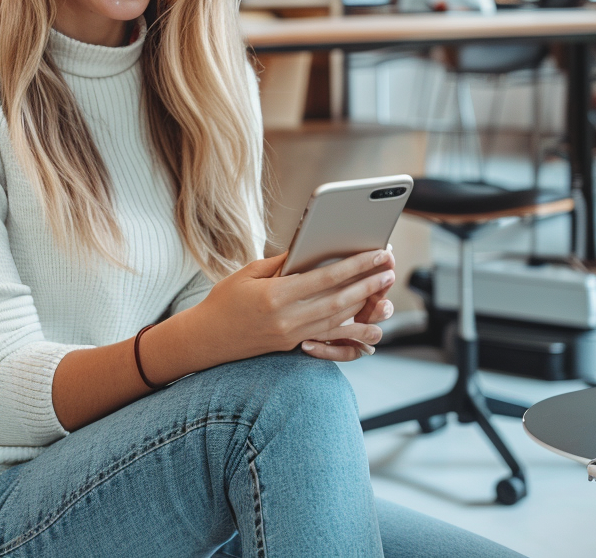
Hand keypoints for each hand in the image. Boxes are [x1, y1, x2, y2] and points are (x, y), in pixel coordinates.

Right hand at [193, 249, 396, 367]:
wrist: (206, 339)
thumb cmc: (224, 300)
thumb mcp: (247, 272)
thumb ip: (282, 262)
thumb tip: (310, 249)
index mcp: (275, 295)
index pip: (325, 278)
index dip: (355, 265)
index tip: (375, 253)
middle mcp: (287, 319)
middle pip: (338, 301)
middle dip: (368, 284)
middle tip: (389, 270)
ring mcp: (292, 336)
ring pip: (338, 321)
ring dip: (365, 307)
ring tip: (385, 294)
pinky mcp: (292, 346)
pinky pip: (328, 337)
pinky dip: (350, 331)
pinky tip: (367, 325)